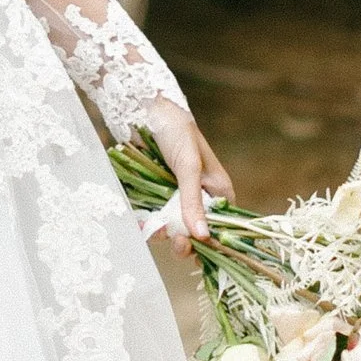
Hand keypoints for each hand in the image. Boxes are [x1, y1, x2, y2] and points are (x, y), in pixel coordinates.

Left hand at [143, 99, 233, 238]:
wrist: (146, 110)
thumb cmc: (177, 132)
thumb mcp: (188, 167)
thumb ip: (193, 202)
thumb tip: (202, 236)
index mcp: (218, 191)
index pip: (221, 226)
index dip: (211, 242)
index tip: (197, 250)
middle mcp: (199, 198)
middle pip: (196, 233)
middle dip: (186, 241)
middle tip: (176, 240)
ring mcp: (176, 198)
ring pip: (174, 229)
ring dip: (165, 235)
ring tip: (155, 230)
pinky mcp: (156, 196)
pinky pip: (154, 218)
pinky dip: (147, 224)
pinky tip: (139, 225)